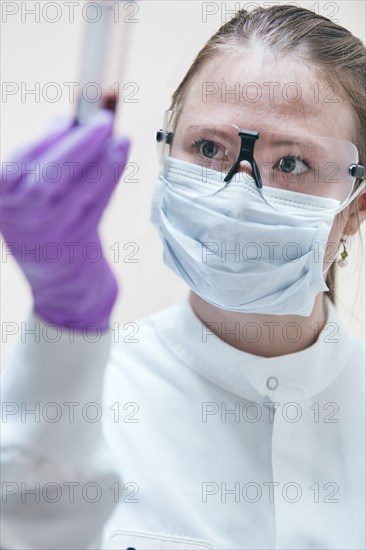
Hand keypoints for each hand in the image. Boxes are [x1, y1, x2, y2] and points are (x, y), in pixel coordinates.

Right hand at [1, 110, 129, 331]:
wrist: (60, 286)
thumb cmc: (43, 230)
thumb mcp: (26, 201)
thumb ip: (39, 164)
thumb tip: (66, 122)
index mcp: (3, 201)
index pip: (19, 164)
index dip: (45, 139)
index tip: (66, 119)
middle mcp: (23, 218)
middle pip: (51, 174)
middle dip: (80, 143)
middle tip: (103, 119)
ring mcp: (53, 232)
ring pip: (80, 188)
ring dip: (103, 156)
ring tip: (117, 134)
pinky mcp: (81, 241)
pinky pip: (99, 201)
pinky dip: (111, 174)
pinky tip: (122, 153)